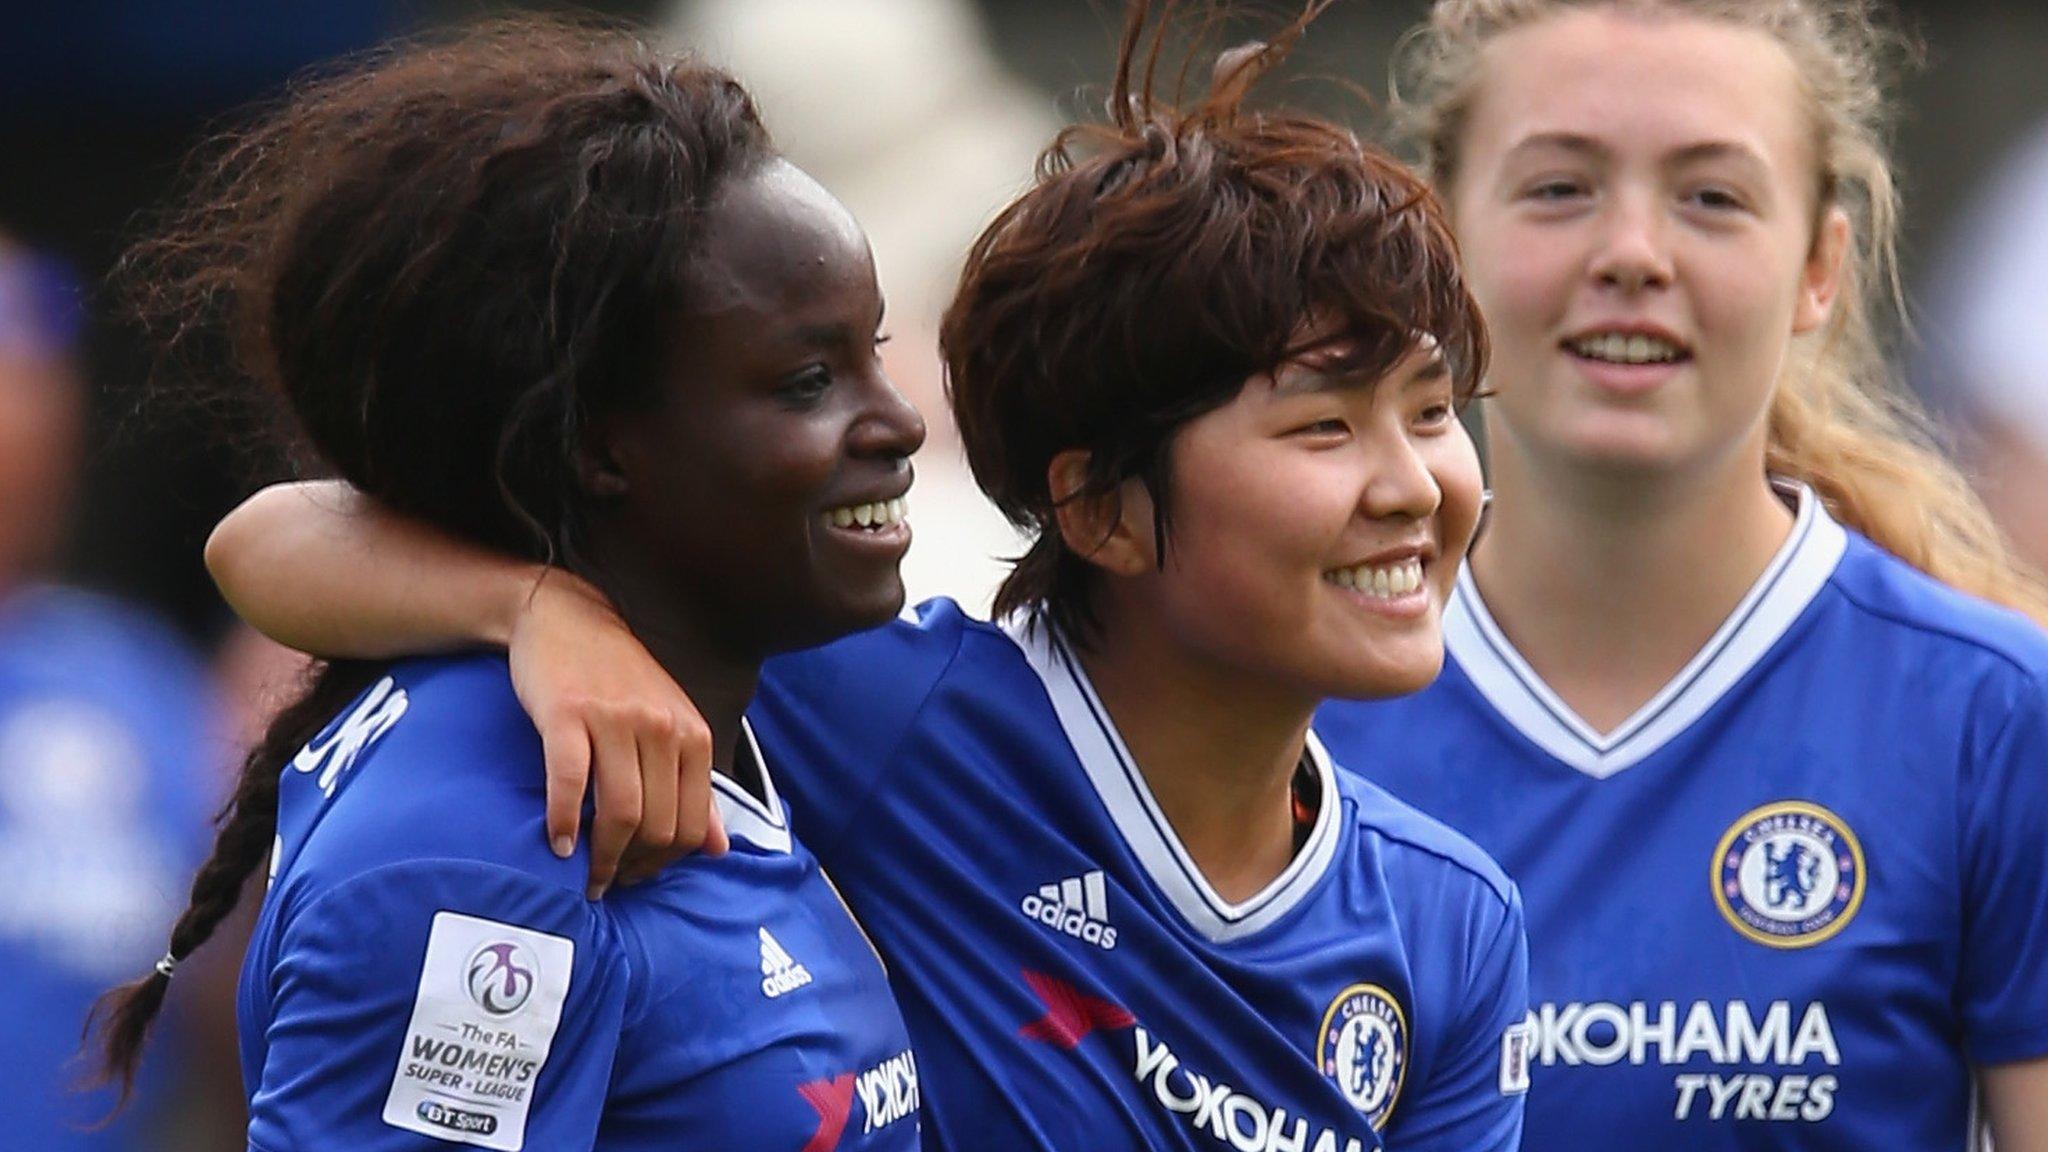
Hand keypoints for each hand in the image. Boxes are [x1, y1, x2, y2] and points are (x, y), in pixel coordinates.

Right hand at [507, 570, 726, 897]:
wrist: (567, 616)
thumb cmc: (619, 678)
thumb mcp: (671, 724)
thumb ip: (696, 786)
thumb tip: (718, 849)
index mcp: (692, 735)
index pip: (691, 824)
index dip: (664, 863)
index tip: (637, 876)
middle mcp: (661, 728)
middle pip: (658, 826)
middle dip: (633, 867)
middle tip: (607, 882)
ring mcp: (616, 721)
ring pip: (622, 812)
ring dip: (602, 857)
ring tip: (585, 876)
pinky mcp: (569, 714)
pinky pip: (571, 782)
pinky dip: (564, 822)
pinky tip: (559, 845)